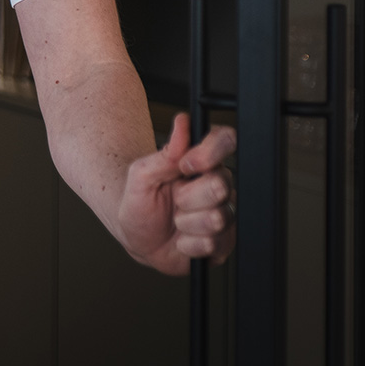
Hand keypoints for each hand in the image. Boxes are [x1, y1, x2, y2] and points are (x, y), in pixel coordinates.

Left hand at [117, 112, 235, 275]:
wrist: (138, 238)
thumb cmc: (140, 202)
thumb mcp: (142, 175)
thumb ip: (166, 153)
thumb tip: (183, 122)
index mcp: (201, 160)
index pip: (226, 140)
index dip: (210, 152)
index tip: (185, 166)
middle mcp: (218, 183)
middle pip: (220, 185)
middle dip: (187, 197)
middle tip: (174, 199)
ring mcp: (224, 212)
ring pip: (216, 218)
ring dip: (186, 222)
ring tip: (176, 220)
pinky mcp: (225, 241)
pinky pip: (213, 243)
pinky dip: (189, 243)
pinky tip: (182, 238)